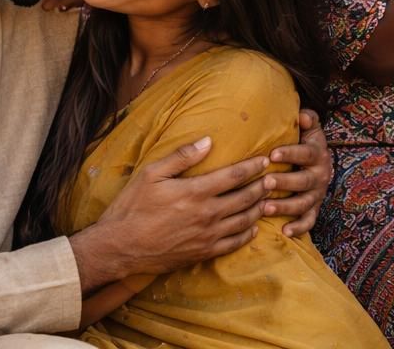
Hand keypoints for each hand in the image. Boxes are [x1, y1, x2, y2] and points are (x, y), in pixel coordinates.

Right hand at [76, 137, 270, 285]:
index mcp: (196, 192)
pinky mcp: (202, 253)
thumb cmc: (132, 207)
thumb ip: (182, 156)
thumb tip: (208, 141)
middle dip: (262, 186)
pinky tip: (253, 228)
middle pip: (245, 197)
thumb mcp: (151, 174)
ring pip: (244, 221)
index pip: (235, 175)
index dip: (253, 167)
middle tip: (275, 178)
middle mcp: (207, 214)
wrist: (119, 247)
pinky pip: (233, 244)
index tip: (265, 159)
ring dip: (259, 208)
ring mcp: (207, 236)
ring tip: (269, 199)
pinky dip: (247, 235)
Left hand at [262, 109, 334, 236]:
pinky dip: (298, 227)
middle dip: (285, 182)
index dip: (290, 154)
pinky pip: (309, 221)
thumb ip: (308, 120)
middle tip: (265, 182)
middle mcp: (320, 175)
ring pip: (303, 203)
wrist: (319, 164)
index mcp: (318, 154)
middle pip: (304, 181)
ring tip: (266, 208)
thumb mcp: (310, 130)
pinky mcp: (314, 209)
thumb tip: (302, 115)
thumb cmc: (305, 144)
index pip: (306, 153)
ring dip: (285, 207)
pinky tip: (284, 231)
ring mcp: (317, 194)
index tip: (272, 154)